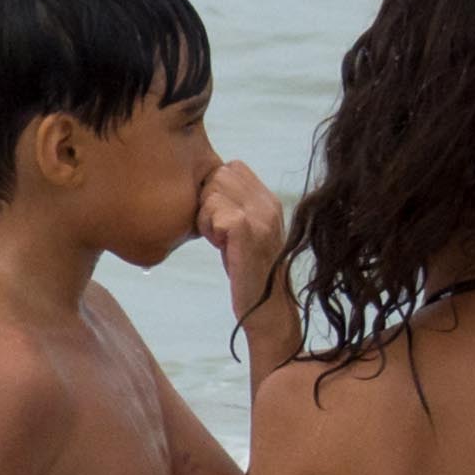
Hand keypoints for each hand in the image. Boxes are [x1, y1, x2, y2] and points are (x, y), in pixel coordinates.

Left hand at [197, 162, 287, 323]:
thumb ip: (233, 204)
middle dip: (207, 201)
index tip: (217, 217)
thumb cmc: (247, 269)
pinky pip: (216, 214)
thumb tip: (205, 186)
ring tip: (220, 240)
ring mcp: (261, 217)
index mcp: (268, 199)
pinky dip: (210, 229)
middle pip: (219, 175)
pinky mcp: (249, 232)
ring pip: (214, 192)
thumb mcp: (245, 229)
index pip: (232, 167)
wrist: (266, 306)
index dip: (214, 188)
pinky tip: (221, 246)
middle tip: (216, 230)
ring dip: (206, 217)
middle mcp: (269, 203)